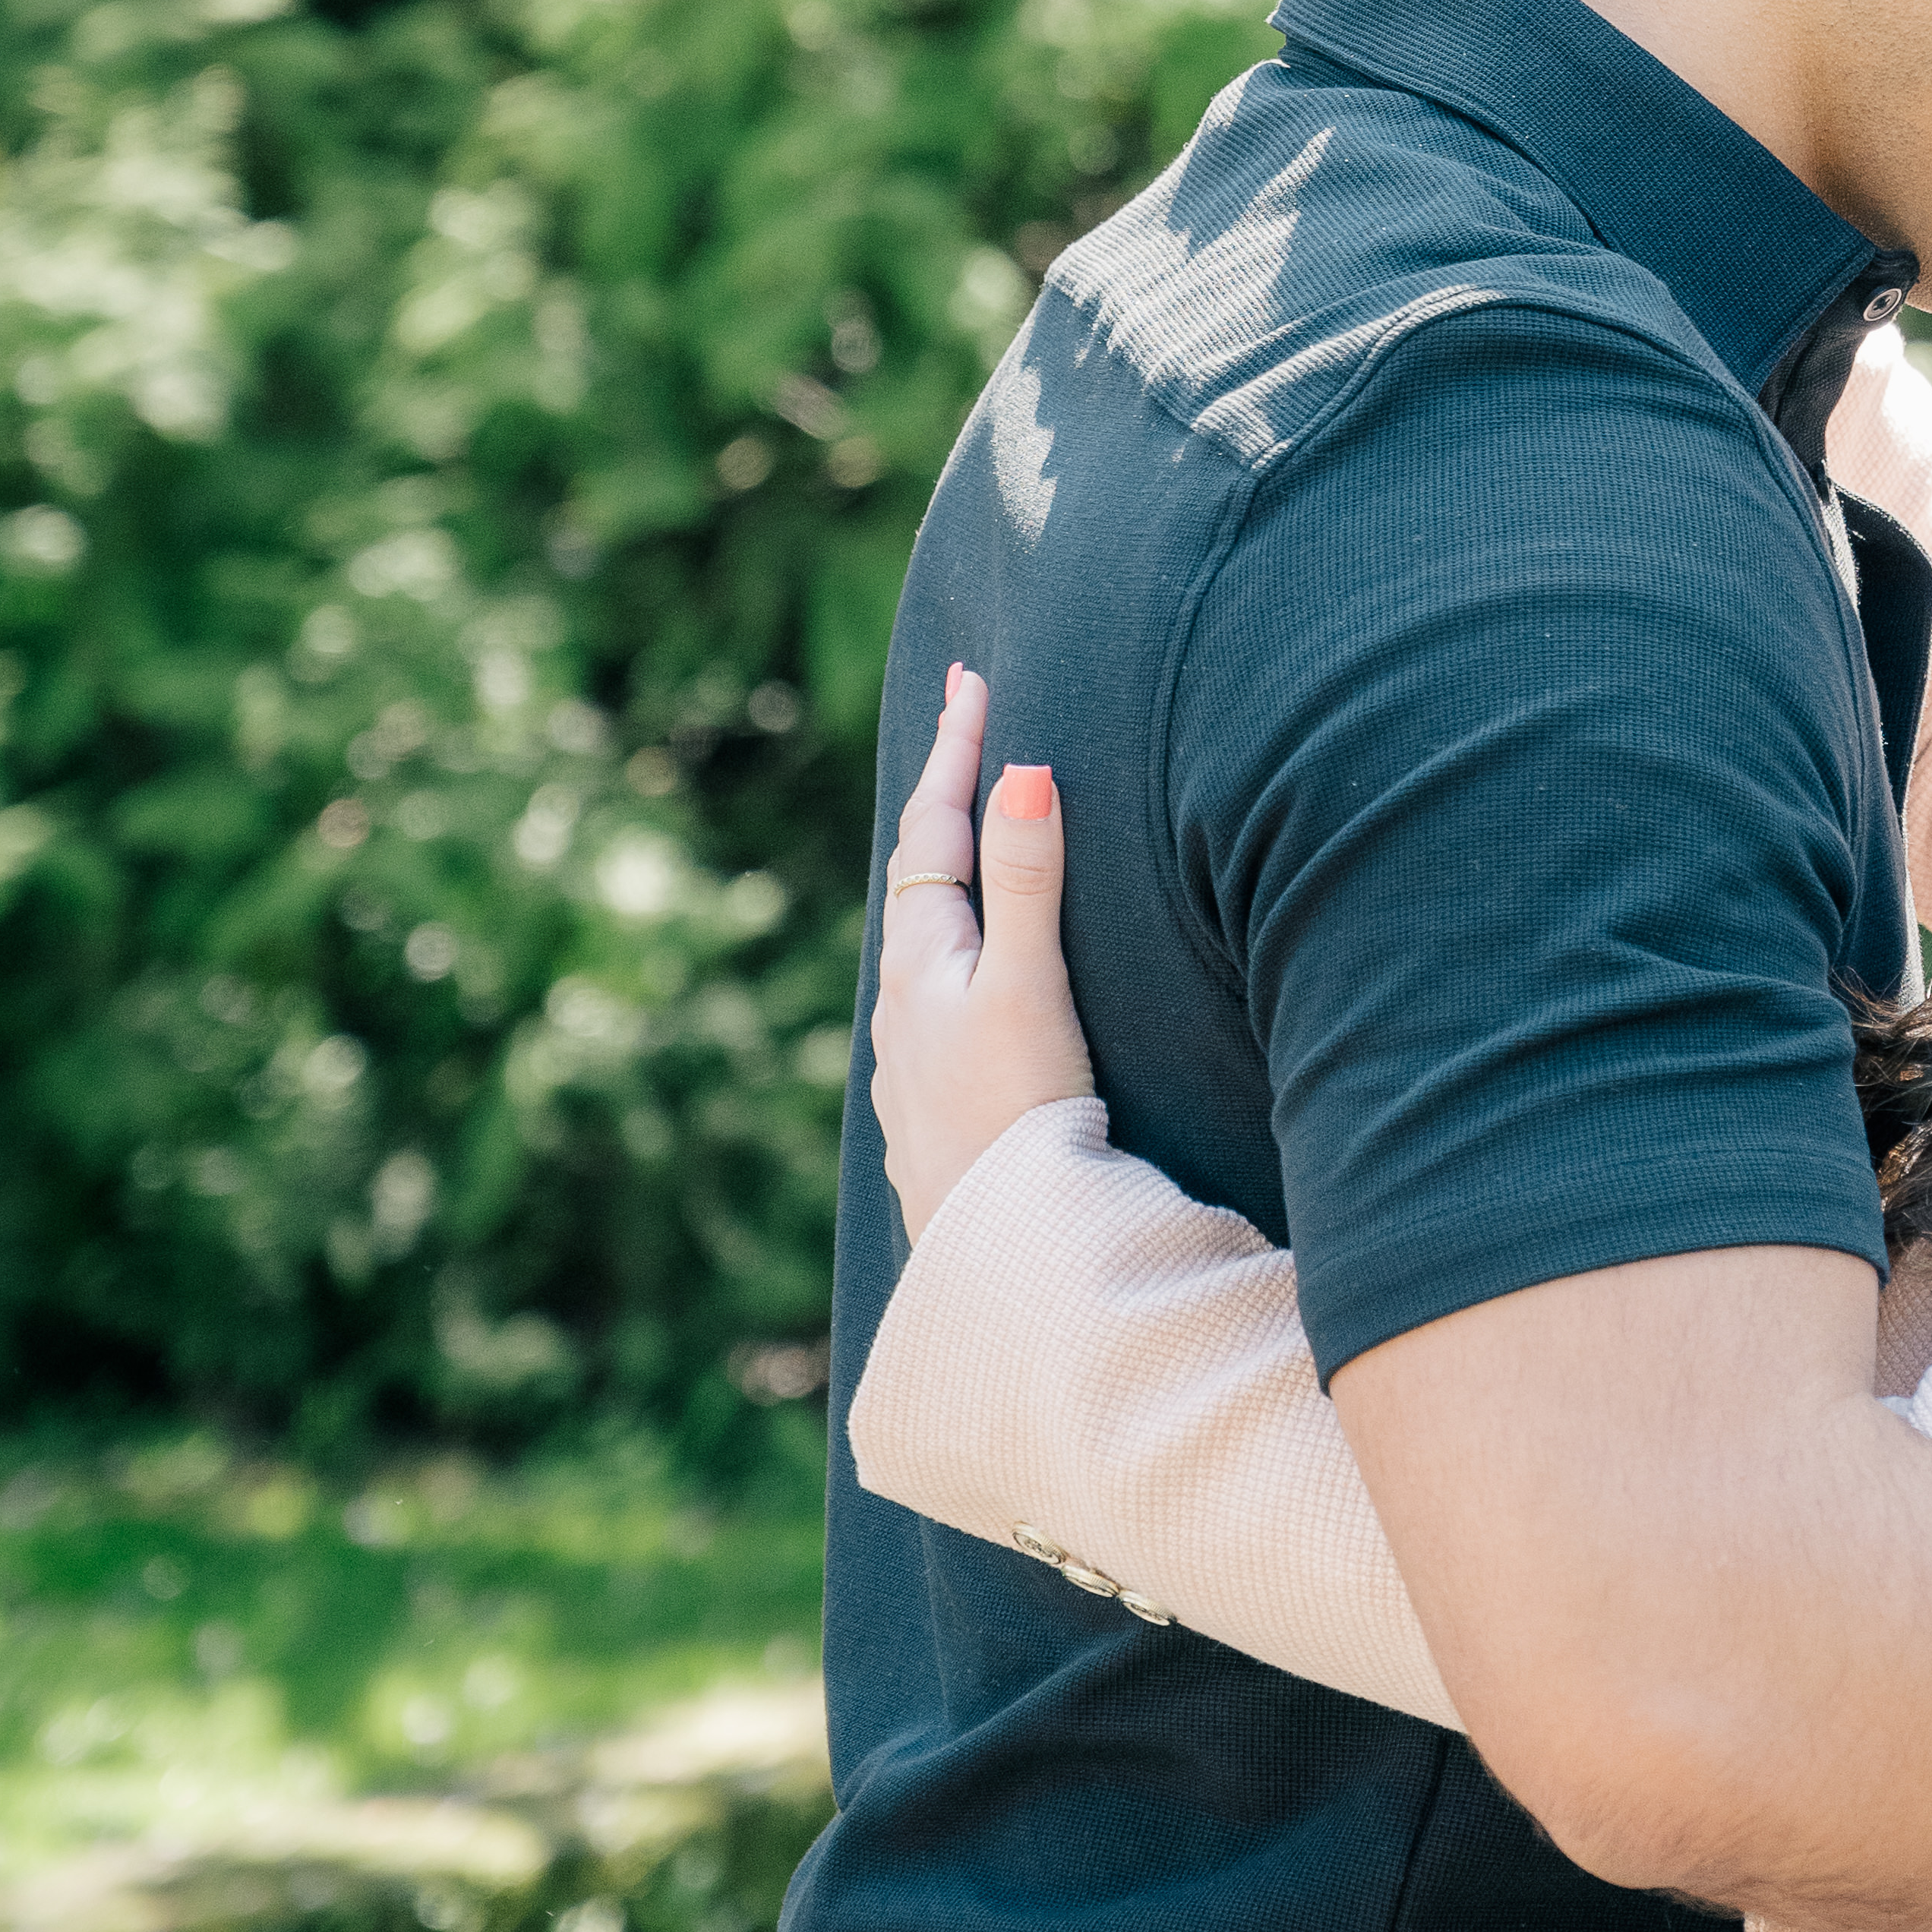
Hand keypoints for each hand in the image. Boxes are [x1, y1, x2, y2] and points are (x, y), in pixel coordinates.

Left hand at [872, 664, 1096, 1231]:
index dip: (957, 752)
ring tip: (963, 833)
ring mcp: (910, 1056)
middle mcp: (901, 1001)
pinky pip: (934, 993)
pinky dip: (953, 945)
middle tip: (966, 726)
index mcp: (920, 958)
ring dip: (945, 874)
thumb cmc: (1020, 1114)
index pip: (934, 828)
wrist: (1001, 1251)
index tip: (972, 680)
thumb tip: (1025, 769)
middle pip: (918, 875)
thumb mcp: (1030, 985)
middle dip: (945, 799)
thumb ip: (1029, 880)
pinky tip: (963, 972)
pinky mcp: (931, 1102)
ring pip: (921, 939)